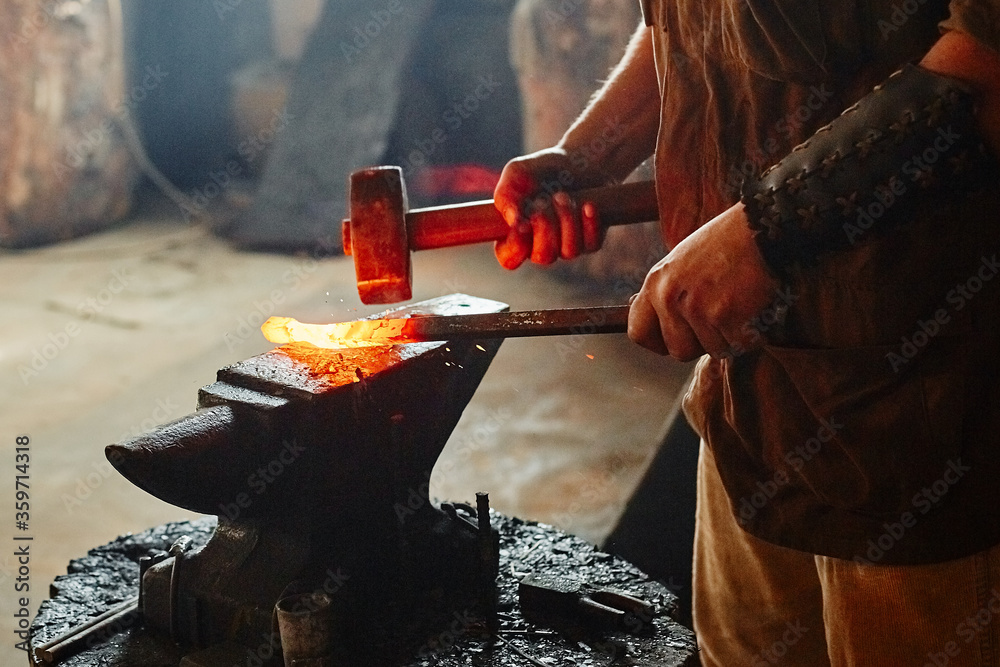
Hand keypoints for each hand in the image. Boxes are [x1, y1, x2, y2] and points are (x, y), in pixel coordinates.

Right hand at [492, 148, 607, 268]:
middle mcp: (540, 247)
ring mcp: (565, 246)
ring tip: (561, 195)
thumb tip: (513, 220)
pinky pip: (591, 244)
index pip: (509, 259)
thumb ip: (506, 195)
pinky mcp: (589, 241)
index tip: (522, 225)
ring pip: (569, 251)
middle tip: (542, 200)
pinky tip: (587, 205)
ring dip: (566, 221)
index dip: (516, 247)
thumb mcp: (515, 174)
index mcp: (516, 237)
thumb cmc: (539, 170)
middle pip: (543, 257)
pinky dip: (589, 224)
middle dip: (545, 227)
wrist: (574, 161)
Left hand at [628, 203, 779, 359]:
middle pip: (678, 351)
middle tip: (721, 319)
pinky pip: (737, 346)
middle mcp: (669, 296)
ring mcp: (696, 308)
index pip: (638, 332)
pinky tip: (754, 309)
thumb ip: (668, 293)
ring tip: (740, 306)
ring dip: (730, 337)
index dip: (659, 342)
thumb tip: (656, 323)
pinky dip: (751, 335)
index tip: (677, 338)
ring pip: (712, 350)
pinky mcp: (725, 316)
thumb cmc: (728, 244)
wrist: (763, 228)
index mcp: (656, 282)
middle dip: (701, 343)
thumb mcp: (682, 261)